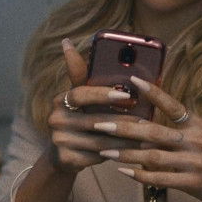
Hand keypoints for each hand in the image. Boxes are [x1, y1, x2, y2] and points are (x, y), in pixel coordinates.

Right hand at [44, 38, 145, 173]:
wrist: (63, 156)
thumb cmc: (79, 121)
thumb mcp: (80, 99)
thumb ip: (81, 75)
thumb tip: (67, 42)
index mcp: (59, 100)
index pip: (80, 94)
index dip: (102, 94)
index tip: (127, 95)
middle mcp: (55, 119)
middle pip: (94, 120)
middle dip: (123, 121)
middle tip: (146, 121)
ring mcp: (58, 141)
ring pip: (100, 140)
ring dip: (125, 140)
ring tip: (146, 138)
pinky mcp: (66, 159)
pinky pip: (97, 157)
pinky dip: (117, 154)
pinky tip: (133, 152)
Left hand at [94, 75, 201, 201]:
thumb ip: (177, 126)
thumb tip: (143, 119)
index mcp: (197, 124)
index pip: (173, 105)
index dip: (154, 93)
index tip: (133, 81)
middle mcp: (196, 141)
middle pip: (154, 132)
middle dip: (123, 128)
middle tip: (100, 124)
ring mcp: (194, 163)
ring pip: (152, 157)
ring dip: (125, 154)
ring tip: (104, 150)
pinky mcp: (192, 183)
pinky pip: (160, 179)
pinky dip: (139, 174)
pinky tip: (123, 171)